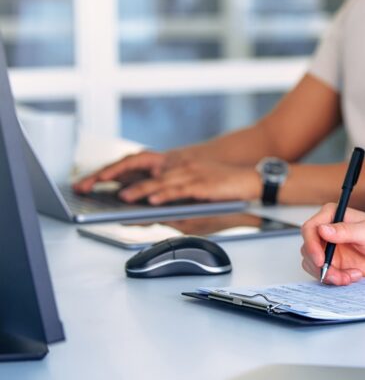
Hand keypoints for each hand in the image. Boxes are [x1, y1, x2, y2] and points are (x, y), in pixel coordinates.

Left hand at [74, 152, 260, 203]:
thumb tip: (148, 215)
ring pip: (160, 181)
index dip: (114, 173)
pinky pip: (179, 189)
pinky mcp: (204, 183)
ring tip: (123, 198)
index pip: (139, 169)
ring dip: (141, 190)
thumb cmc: (226, 194)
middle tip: (95, 186)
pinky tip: (153, 201)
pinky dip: (164, 195)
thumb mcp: (196, 200)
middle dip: (118, 178)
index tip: (90, 182)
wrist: (255, 185)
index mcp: (175, 169)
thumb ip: (172, 206)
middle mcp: (180, 168)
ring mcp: (192, 174)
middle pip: (143, 172)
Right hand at [300, 204, 364, 285]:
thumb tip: (323, 229)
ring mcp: (329, 248)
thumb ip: (345, 231)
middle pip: (308, 249)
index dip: (311, 245)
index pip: (310, 228)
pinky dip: (336, 279)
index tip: (320, 260)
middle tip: (336, 275)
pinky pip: (324, 274)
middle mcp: (328, 231)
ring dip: (330, 275)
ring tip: (349, 276)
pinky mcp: (334, 262)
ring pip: (313, 264)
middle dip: (321, 265)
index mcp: (333, 215)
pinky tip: (353, 276)